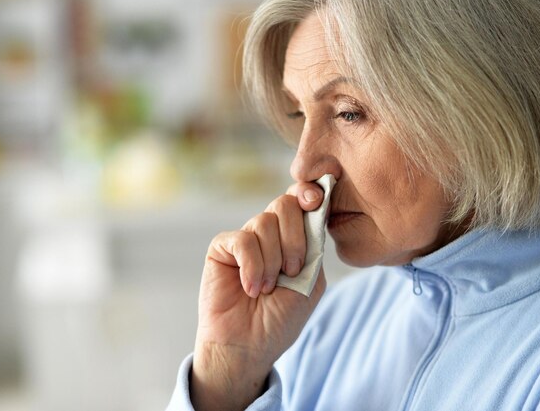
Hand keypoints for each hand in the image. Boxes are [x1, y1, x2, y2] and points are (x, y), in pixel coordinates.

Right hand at [190, 182, 326, 410]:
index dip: (310, 193)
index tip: (317, 200)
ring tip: (267, 288)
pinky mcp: (222, 248)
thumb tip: (314, 214)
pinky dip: (252, 266)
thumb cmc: (280, 319)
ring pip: (264, 222)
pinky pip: (243, 240)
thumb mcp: (310, 283)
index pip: (302, 202)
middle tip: (292, 271)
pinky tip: (250, 288)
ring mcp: (246, 239)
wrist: (249, 346)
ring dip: (272, 260)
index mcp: (294, 238)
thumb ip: (314, 249)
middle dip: (294, 237)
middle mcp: (270, 234)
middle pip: (285, 204)